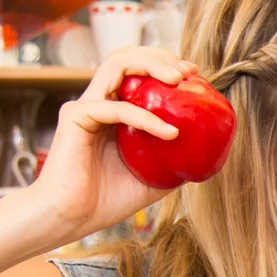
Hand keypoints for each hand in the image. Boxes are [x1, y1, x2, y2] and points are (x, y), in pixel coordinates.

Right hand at [21, 46, 196, 243]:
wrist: (69, 220)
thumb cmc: (103, 201)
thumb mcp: (152, 179)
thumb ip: (173, 161)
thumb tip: (206, 154)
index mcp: (113, 112)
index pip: (137, 72)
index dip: (165, 65)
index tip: (194, 75)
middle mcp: (98, 103)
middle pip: (127, 58)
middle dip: (161, 57)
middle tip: (188, 71)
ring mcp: (85, 107)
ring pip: (117, 64)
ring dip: (151, 64)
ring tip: (178, 79)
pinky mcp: (76, 117)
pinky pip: (118, 108)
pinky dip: (147, 117)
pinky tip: (170, 133)